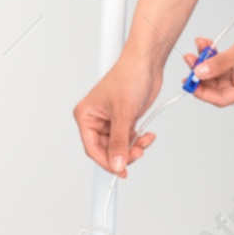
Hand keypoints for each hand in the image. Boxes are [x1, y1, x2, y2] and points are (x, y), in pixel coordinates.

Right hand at [73, 52, 160, 176]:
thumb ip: (119, 142)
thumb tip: (117, 164)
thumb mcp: (123, 113)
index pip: (92, 148)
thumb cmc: (128, 76)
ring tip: (144, 141)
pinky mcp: (124, 119)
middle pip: (106, 150)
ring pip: (119, 146)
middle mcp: (96, 119)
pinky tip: (147, 135)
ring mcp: (111, 120)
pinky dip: (139, 140)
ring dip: (134, 147)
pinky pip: (129, 139)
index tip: (119, 171)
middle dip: (123, 154)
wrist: (147, 63)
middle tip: (137, 153)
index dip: (106, 161)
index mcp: (86, 115)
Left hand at [184, 8, 233, 105]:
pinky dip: (212, 53)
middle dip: (201, 73)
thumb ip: (221, 62)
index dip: (203, 93)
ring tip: (198, 47)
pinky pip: (221, 61)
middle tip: (189, 60)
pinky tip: (205, 43)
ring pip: (217, 72)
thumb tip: (200, 73)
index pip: (223, 98)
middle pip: (217, 86)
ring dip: (205, 60)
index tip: (189, 82)